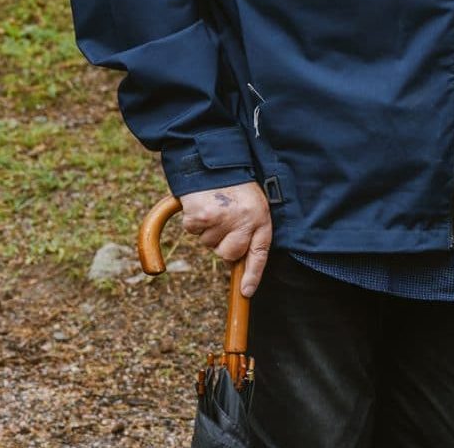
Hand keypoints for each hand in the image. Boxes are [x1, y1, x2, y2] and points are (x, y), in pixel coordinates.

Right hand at [180, 182, 271, 296]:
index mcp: (260, 218)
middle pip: (228, 254)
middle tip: (225, 219)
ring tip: (216, 207)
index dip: (252, 275)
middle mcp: (243, 221)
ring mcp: (221, 221)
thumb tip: (236, 262)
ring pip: (209, 244)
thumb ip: (250, 231)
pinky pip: (194, 231)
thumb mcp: (253, 205)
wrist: (215, 162)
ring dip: (209, 230)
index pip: (259, 254)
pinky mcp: (200, 218)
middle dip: (224, 244)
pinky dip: (194, 223)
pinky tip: (202, 205)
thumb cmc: (236, 186)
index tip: (246, 291)